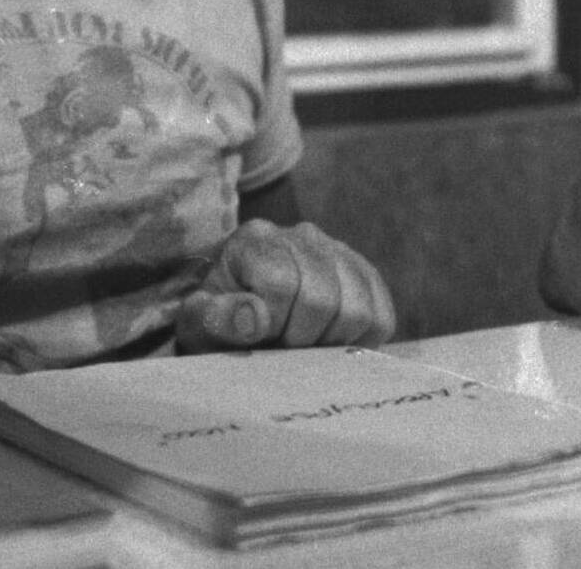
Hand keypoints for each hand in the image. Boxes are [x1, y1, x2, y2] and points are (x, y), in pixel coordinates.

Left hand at [174, 219, 397, 350]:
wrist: (241, 316)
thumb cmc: (219, 322)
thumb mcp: (199, 325)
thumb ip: (215, 319)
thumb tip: (253, 318)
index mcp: (256, 240)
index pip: (281, 286)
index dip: (273, 326)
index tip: (258, 338)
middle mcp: (303, 235)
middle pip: (323, 300)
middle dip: (300, 338)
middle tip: (281, 346)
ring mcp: (339, 252)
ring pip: (358, 311)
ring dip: (330, 342)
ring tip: (304, 344)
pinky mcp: (366, 276)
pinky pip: (381, 318)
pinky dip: (359, 341)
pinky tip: (329, 341)